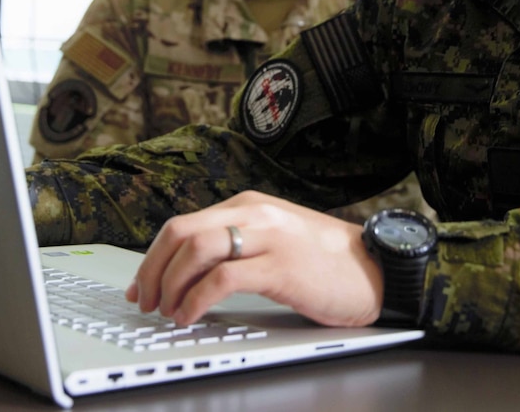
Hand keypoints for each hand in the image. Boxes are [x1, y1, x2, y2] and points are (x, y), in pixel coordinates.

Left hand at [125, 191, 383, 326]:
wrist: (378, 268)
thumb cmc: (328, 261)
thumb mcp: (276, 238)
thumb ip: (238, 243)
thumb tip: (188, 271)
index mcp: (250, 205)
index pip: (183, 224)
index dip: (153, 258)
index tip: (141, 286)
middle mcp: (255, 213)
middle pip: (180, 233)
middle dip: (153, 271)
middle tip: (146, 301)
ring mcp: (269, 237)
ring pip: (196, 250)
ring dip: (172, 285)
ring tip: (169, 311)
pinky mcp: (282, 267)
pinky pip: (223, 278)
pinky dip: (197, 299)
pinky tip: (192, 314)